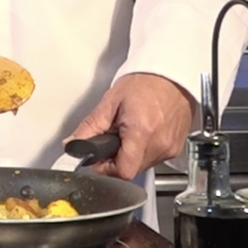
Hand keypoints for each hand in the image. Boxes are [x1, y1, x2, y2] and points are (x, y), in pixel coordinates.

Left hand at [68, 72, 196, 180]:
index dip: (105, 168)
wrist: (170, 75)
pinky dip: (143, 151)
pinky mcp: (176, 149)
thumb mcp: (110, 102)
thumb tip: (72, 144)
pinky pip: (154, 160)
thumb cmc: (145, 83)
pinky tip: (142, 133)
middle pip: (130, 169)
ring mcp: (170, 148)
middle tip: (113, 137)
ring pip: (141, 166)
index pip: (122, 171)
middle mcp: (159, 144)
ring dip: (130, 155)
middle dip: (116, 158)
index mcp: (141, 132)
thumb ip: (89, 127)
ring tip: (129, 131)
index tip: (99, 157)